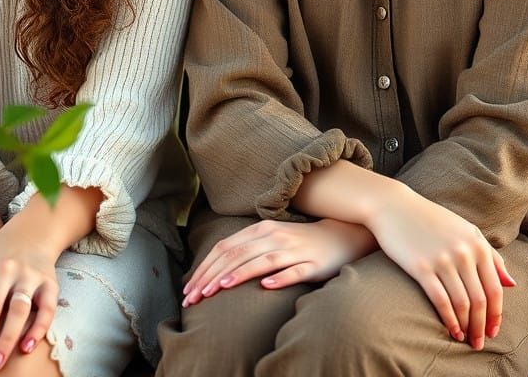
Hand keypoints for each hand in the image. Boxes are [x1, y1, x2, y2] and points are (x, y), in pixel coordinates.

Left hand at [181, 218, 376, 306]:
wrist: (339, 235)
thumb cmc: (298, 241)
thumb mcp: (269, 238)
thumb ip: (246, 248)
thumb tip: (215, 267)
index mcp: (260, 229)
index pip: (224, 248)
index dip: (204, 268)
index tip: (188, 289)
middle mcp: (273, 236)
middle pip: (236, 255)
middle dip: (212, 276)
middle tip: (194, 297)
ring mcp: (293, 250)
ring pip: (260, 261)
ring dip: (238, 275)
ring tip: (219, 289)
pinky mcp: (311, 264)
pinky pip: (292, 271)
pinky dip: (278, 278)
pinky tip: (265, 287)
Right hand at [368, 186, 515, 350]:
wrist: (393, 206)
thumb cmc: (430, 219)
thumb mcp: (464, 230)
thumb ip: (490, 255)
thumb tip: (511, 284)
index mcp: (477, 244)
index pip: (495, 288)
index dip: (496, 314)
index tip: (493, 330)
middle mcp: (463, 252)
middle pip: (480, 300)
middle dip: (482, 326)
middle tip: (480, 343)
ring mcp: (442, 260)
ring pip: (463, 304)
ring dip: (467, 327)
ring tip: (466, 339)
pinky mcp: (421, 267)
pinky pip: (441, 301)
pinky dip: (449, 320)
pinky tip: (451, 330)